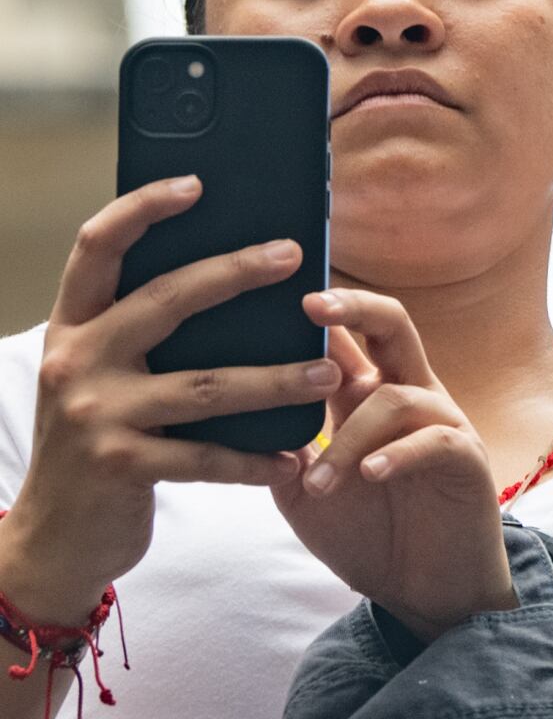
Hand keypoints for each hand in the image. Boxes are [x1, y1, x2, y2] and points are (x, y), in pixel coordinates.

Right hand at [0, 179, 334, 623]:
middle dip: (235, 273)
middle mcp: (76, 362)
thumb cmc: (102, 441)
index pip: (96, 248)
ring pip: (206, 384)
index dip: (142, 208)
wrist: (54, 537)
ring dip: (277, 378)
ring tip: (331, 371)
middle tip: (294, 255)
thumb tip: (241, 274)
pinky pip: (207, 457)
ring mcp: (93, 415)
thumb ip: (149, 334)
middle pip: (165, 301)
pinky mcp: (118, 466)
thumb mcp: (107, 378)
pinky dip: (258, 459)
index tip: (197, 181)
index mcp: (75, 328)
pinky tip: (298, 457)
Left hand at [270, 290, 513, 641]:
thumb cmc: (367, 532)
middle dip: (354, 307)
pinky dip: (397, 453)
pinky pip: (434, 440)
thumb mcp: (304, 490)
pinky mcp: (466, 459)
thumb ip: (280, 447)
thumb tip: (231, 410)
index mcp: (368, 396)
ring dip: (351, 438)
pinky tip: (370, 475)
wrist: (426, 589)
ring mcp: (442, 423)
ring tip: (319, 483)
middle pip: (393, 324)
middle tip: (310, 304)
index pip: (345, 334)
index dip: (316, 307)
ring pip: (398, 396)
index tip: (269, 286)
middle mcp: (409, 395)